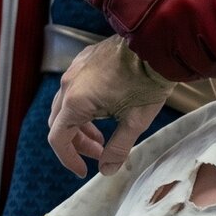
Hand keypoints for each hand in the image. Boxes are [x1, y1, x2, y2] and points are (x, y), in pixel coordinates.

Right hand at [47, 36, 175, 176]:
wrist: (156, 44)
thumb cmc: (148, 81)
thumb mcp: (135, 122)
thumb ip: (118, 149)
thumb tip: (106, 170)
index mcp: (76, 101)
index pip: (58, 138)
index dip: (68, 159)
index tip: (83, 171)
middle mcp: (69, 84)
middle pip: (60, 122)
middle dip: (77, 143)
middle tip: (99, 153)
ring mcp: (75, 69)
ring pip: (66, 104)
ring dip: (81, 125)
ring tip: (103, 137)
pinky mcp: (85, 59)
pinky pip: (75, 87)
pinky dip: (84, 105)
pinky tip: (105, 110)